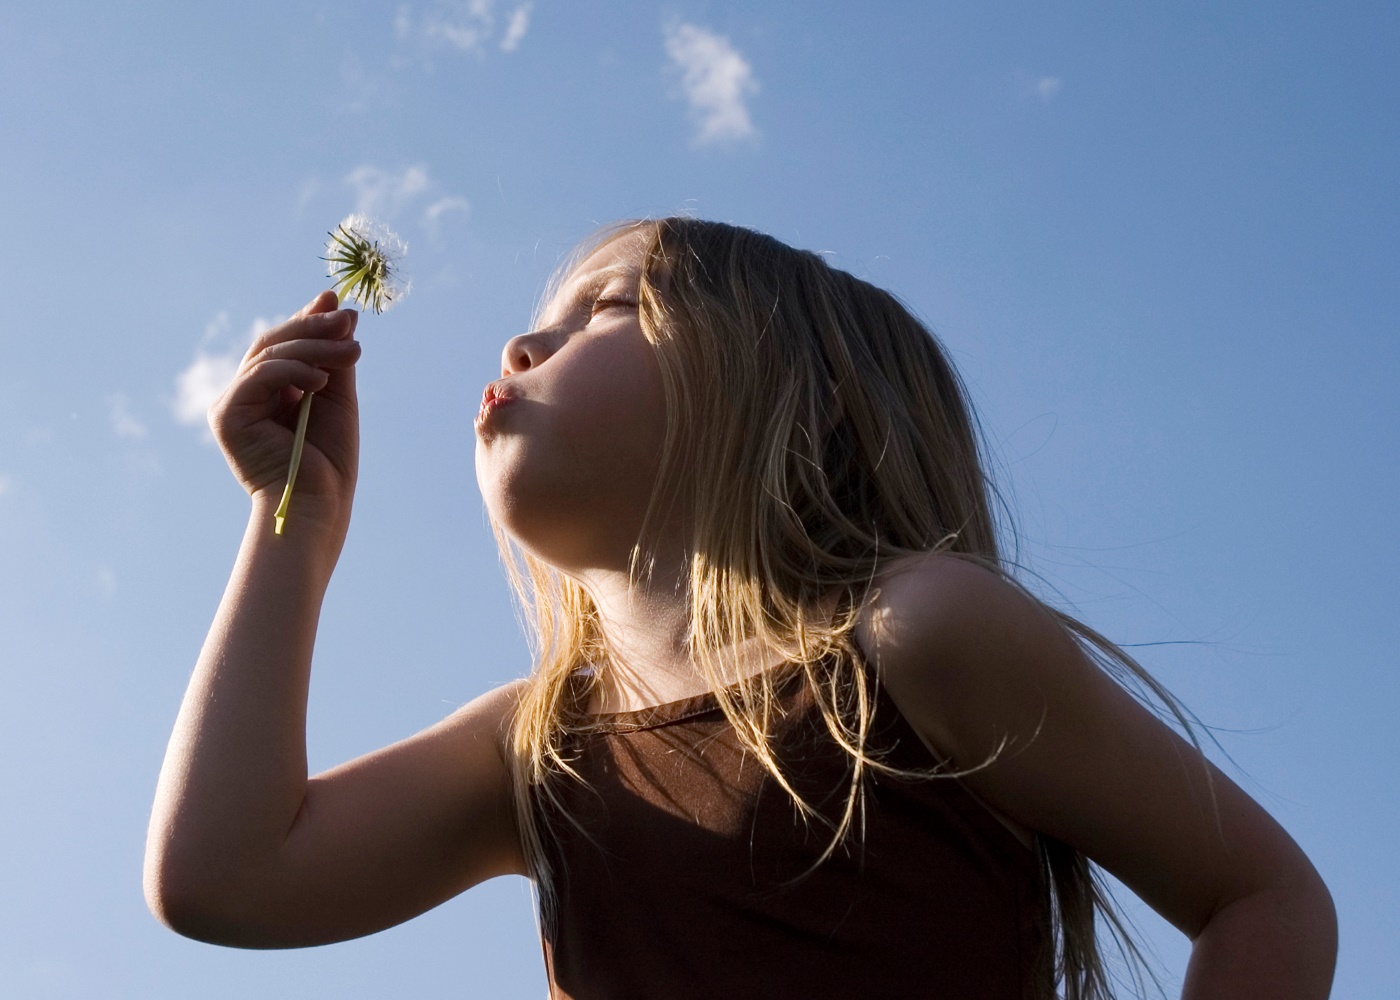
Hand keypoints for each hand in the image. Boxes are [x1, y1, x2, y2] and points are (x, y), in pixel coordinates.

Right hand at [209, 291, 361, 532]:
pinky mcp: (226, 416)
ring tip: (353, 351)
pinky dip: (294, 371)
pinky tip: (323, 380)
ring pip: (269, 356)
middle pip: (273, 344)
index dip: (308, 319)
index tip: (336, 301)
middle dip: (313, 327)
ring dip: (314, 347)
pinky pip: (260, 376)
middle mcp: (245, 395)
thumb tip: (343, 314)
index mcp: (269, 392)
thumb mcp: (338, 400)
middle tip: (347, 319)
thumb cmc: (329, 463)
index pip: (284, 346)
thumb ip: (335, 360)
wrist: (317, 507)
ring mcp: (232, 405)